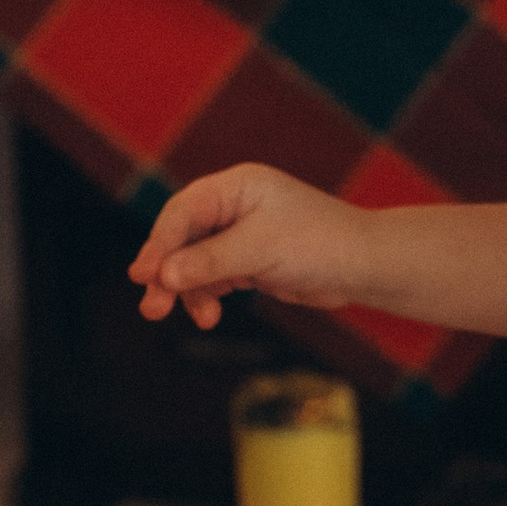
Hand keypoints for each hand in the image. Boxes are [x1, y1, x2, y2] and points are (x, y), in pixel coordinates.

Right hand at [128, 165, 371, 329]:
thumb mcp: (260, 250)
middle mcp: (234, 206)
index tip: (142, 276)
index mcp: (236, 187)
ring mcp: (240, 234)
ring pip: (195, 263)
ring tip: (197, 318)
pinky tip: (209, 316)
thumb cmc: (320, 244)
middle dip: (168, 274)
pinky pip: (213, 278)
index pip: (182, 213)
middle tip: (152, 308)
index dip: (159, 245)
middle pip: (182, 239)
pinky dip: (207, 296)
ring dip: (188, 291)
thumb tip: (164, 275)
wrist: (364, 265)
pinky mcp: (249, 260)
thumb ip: (209, 261)